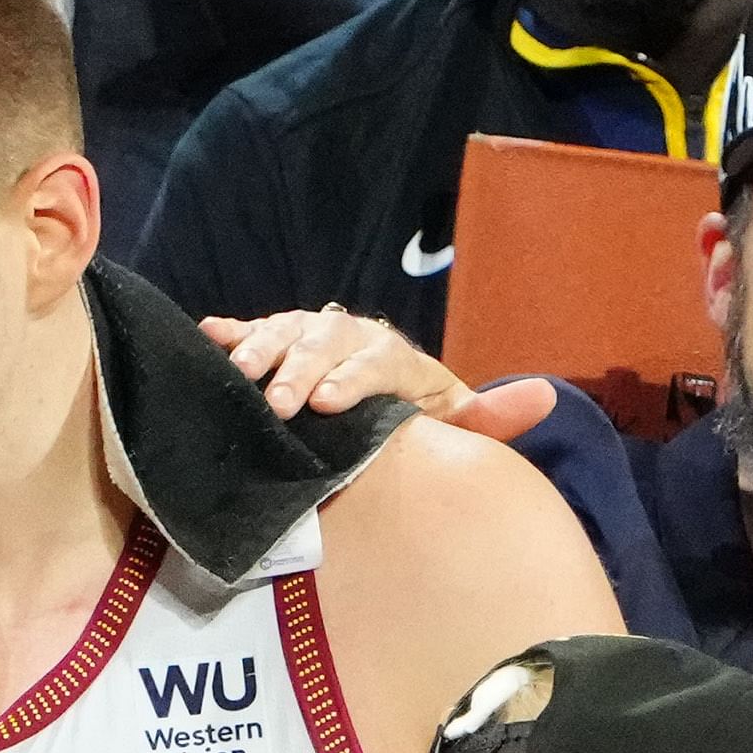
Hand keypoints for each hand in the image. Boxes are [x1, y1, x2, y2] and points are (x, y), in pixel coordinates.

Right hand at [196, 312, 556, 442]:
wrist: (389, 394)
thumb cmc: (419, 421)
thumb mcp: (456, 423)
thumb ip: (491, 419)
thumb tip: (547, 397)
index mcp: (397, 358)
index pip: (378, 361)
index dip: (353, 381)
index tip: (329, 406)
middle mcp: (352, 336)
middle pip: (326, 342)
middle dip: (299, 371)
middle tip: (278, 405)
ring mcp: (312, 334)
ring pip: (286, 331)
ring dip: (260, 349)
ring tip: (236, 374)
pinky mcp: (280, 338)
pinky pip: (252, 329)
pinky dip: (228, 331)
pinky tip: (205, 335)